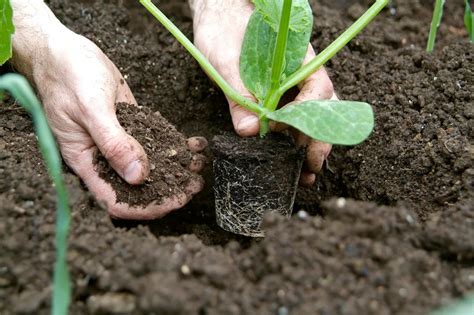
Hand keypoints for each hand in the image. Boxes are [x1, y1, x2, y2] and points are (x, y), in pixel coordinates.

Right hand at [11, 1, 204, 218]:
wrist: (64, 51)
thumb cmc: (67, 76)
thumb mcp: (90, 108)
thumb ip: (114, 142)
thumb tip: (139, 177)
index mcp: (86, 162)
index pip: (116, 200)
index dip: (146, 208)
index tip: (175, 201)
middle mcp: (104, 158)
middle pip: (138, 188)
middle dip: (168, 190)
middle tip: (195, 184)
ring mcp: (119, 143)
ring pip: (151, 166)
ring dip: (176, 168)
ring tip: (199, 164)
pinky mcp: (131, 126)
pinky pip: (155, 142)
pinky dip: (175, 145)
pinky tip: (195, 144)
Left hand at [192, 0, 332, 185]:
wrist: (217, 11)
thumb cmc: (223, 27)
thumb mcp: (226, 61)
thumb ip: (239, 94)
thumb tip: (250, 131)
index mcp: (297, 59)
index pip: (317, 90)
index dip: (308, 118)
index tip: (292, 138)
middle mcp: (299, 73)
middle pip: (321, 109)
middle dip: (318, 140)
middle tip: (310, 168)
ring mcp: (290, 84)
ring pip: (310, 116)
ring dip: (309, 144)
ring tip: (304, 174)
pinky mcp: (276, 94)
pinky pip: (291, 116)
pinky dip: (292, 138)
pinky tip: (288, 158)